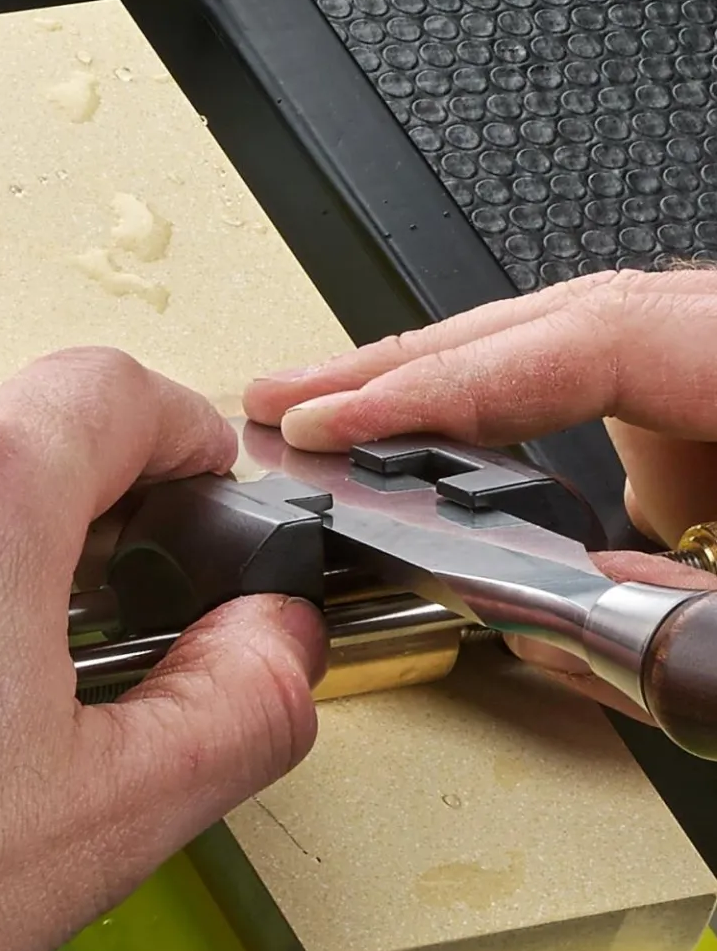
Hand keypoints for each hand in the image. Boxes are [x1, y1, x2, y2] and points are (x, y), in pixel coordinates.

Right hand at [243, 269, 716, 721]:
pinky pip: (617, 402)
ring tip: (340, 424)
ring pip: (579, 356)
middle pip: (561, 320)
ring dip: (460, 405)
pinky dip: (527, 433)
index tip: (333, 428)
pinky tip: (454, 466)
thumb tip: (544, 630)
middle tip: (289, 401)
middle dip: (409, 369)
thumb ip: (661, 622)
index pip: (589, 336)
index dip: (442, 387)